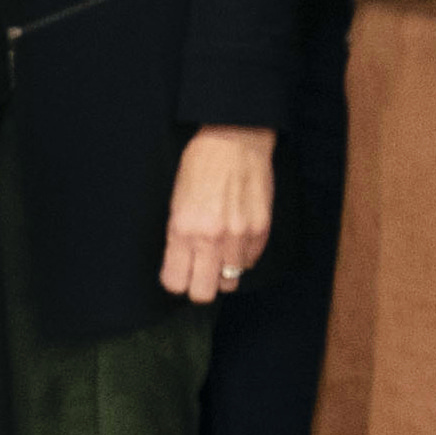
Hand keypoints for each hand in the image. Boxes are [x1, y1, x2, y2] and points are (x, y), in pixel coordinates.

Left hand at [160, 126, 275, 303]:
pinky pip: (250, 262)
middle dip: (198, 286)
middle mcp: (211, 239)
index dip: (175, 280)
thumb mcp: (176, 200)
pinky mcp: (260, 232)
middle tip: (199, 273)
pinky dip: (242, 256)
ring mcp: (239, 237)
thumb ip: (178, 236)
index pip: (175, 282)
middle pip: (203, 294)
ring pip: (230, 281)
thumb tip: (182, 264)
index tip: (178, 273)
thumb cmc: (200, 165)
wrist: (235, 140)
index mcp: (183, 230)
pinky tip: (236, 237)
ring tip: (220, 252)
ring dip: (223, 271)